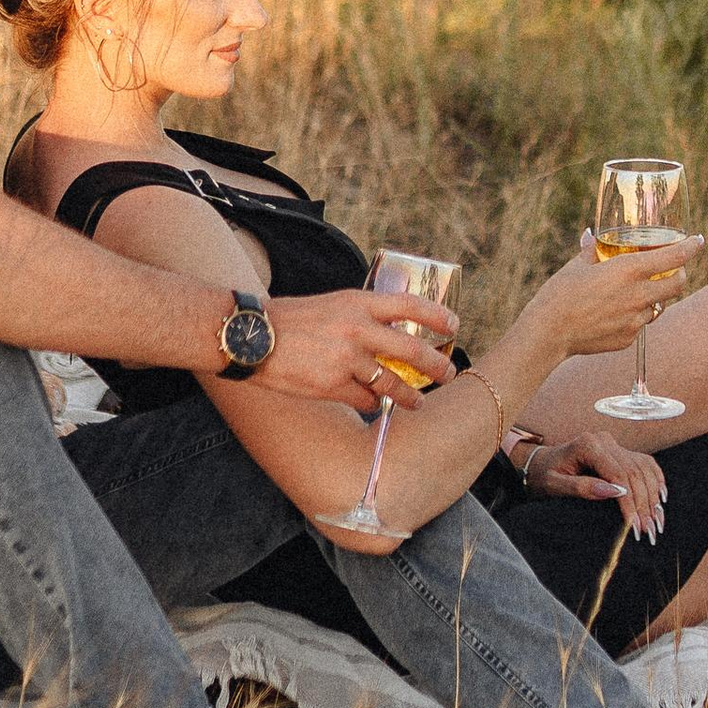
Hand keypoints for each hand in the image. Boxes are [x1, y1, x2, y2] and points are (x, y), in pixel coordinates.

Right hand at [250, 284, 458, 413]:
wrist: (253, 336)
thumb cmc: (291, 319)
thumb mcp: (332, 304)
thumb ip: (362, 314)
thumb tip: (391, 328)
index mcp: (358, 303)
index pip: (409, 305)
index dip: (437, 315)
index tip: (454, 325)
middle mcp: (357, 329)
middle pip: (410, 348)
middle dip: (435, 364)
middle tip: (448, 373)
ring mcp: (345, 359)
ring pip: (390, 382)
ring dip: (409, 395)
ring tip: (418, 402)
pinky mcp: (332, 385)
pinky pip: (364, 399)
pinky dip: (372, 403)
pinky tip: (374, 404)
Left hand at [524, 422, 669, 539]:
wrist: (540, 464)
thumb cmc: (544, 476)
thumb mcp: (556, 485)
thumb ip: (583, 487)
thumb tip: (614, 493)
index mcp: (588, 445)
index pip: (618, 474)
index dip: (629, 501)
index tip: (634, 525)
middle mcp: (604, 441)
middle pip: (633, 472)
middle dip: (644, 503)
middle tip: (649, 530)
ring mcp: (613, 444)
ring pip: (643, 468)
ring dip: (652, 495)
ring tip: (656, 521)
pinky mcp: (619, 451)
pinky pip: (643, 463)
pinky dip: (655, 479)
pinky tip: (661, 497)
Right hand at [530, 232, 701, 362]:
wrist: (548, 333)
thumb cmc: (560, 293)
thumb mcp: (577, 265)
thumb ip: (592, 249)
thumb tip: (592, 235)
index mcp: (629, 270)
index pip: (674, 257)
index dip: (690, 247)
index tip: (697, 241)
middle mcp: (638, 296)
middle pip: (678, 284)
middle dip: (680, 274)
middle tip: (673, 269)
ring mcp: (635, 321)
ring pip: (660, 306)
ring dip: (656, 297)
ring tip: (637, 291)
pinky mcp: (628, 339)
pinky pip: (641, 324)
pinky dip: (636, 316)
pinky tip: (616, 312)